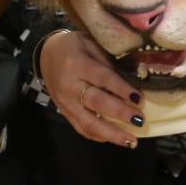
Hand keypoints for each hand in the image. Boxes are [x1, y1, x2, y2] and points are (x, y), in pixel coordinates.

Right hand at [40, 30, 143, 148]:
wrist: (45, 55)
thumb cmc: (73, 46)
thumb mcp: (89, 43)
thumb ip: (107, 60)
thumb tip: (133, 78)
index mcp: (77, 64)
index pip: (103, 78)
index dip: (121, 89)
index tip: (139, 98)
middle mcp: (70, 86)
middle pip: (97, 103)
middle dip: (120, 113)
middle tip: (139, 120)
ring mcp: (66, 103)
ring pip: (89, 123)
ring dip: (111, 134)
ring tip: (131, 141)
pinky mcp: (64, 112)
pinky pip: (81, 128)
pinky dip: (99, 136)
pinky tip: (115, 139)